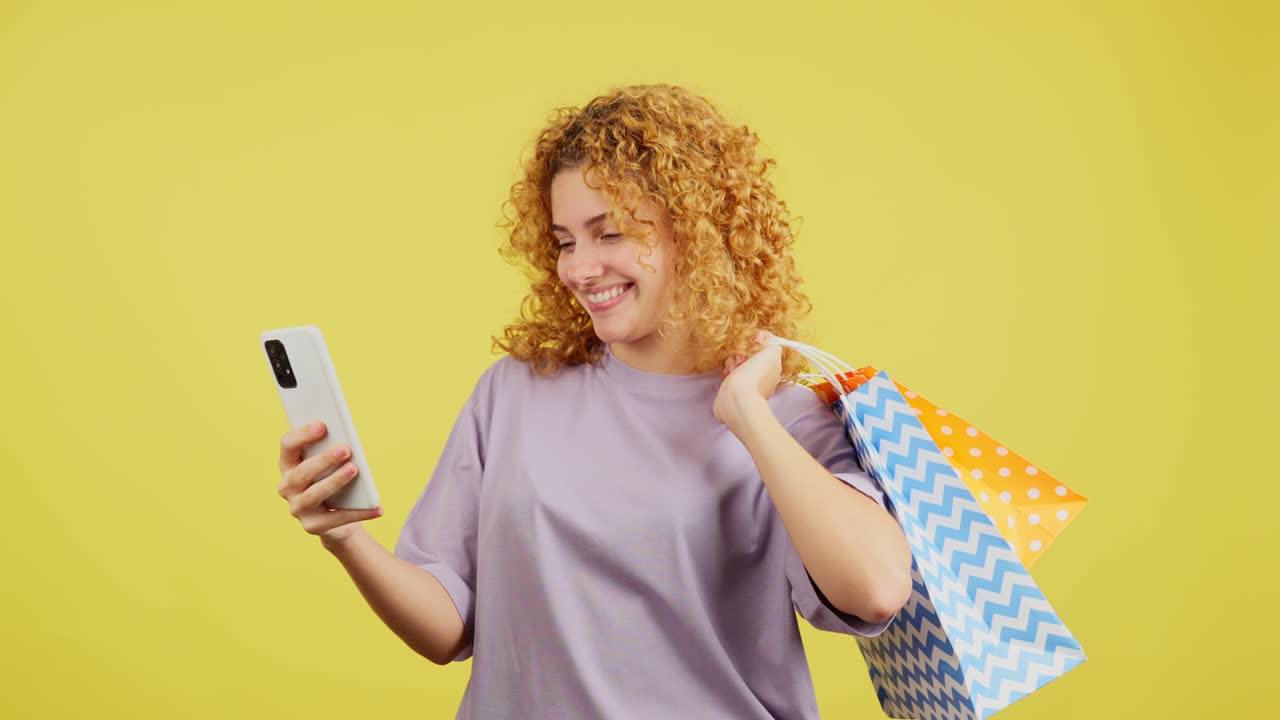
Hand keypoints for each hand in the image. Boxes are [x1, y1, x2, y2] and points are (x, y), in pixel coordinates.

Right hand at [277, 420, 382, 546]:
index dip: (302, 435)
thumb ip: (332, 449)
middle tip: (346, 449)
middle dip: (324, 459)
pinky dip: (359, 513)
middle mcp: (287, 487)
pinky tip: (377, 507)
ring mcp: (297, 508)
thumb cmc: (331, 479)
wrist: (335, 519)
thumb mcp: (331, 463)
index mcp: (289, 465)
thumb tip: (347, 440)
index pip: (287, 446)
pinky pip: (336, 518)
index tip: (323, 425)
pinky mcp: (312, 526)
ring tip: (354, 469)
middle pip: (301, 471)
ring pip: (314, 494)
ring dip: (334, 481)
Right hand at [714, 330, 782, 434]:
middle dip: (743, 351)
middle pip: (751, 353)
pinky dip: (729, 369)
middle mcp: (763, 375)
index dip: (758, 342)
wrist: (737, 400)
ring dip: (734, 360)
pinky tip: (728, 374)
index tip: (753, 344)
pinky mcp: (735, 386)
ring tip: (734, 368)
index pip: (765, 347)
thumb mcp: (772, 353)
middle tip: (742, 359)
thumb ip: (773, 342)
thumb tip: (764, 337)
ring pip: (740, 360)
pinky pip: (732, 370)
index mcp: (773, 367)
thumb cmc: (754, 377)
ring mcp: (749, 381)